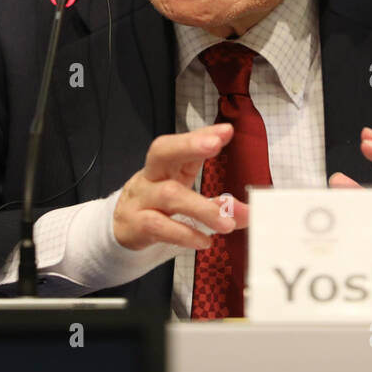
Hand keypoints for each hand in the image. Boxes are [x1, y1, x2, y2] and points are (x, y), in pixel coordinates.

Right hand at [113, 122, 248, 250]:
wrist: (121, 230)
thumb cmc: (159, 207)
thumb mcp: (189, 201)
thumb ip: (220, 204)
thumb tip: (250, 212)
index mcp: (166, 165)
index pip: (181, 143)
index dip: (201, 135)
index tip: (227, 130)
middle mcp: (151, 176)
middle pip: (161, 152)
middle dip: (188, 145)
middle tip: (215, 144)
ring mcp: (141, 199)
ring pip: (168, 194)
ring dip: (202, 208)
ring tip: (227, 223)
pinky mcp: (135, 224)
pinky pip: (159, 225)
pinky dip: (184, 233)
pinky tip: (204, 240)